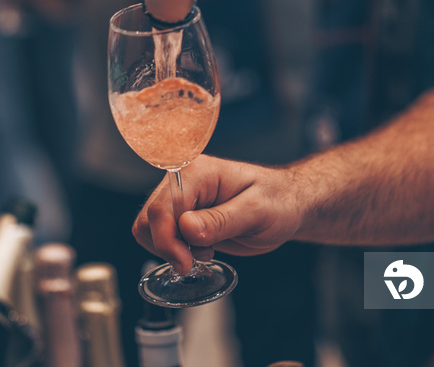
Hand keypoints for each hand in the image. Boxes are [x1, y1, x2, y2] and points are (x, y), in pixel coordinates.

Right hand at [133, 155, 305, 273]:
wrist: (285, 206)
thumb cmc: (278, 201)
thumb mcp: (257, 212)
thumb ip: (221, 221)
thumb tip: (186, 228)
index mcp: (197, 171)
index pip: (162, 208)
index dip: (168, 241)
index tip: (186, 263)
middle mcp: (182, 180)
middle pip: (149, 219)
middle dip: (169, 247)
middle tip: (198, 260)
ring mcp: (180, 197)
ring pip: (148, 229)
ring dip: (171, 249)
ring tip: (205, 250)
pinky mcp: (181, 214)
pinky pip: (159, 236)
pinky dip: (174, 250)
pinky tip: (201, 249)